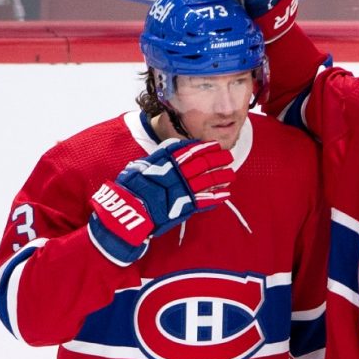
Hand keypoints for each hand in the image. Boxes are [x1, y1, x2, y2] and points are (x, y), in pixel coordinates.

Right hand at [88, 139, 234, 264]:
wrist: (127, 214)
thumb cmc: (129, 191)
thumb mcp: (138, 168)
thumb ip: (156, 159)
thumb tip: (168, 150)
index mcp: (164, 162)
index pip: (187, 151)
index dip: (202, 147)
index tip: (213, 144)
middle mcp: (175, 174)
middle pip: (202, 163)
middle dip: (217, 159)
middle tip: (228, 156)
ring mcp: (181, 191)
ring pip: (207, 181)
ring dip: (221, 176)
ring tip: (231, 174)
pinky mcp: (184, 208)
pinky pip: (204, 201)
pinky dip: (216, 197)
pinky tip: (226, 194)